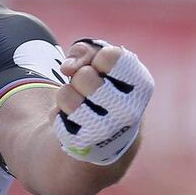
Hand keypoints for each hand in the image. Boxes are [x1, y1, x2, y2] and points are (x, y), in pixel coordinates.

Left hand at [51, 39, 153, 164]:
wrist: (106, 136)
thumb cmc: (104, 89)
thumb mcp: (100, 62)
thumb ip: (85, 50)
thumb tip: (67, 68)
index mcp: (140, 86)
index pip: (110, 56)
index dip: (98, 59)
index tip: (102, 70)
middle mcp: (128, 111)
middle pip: (84, 75)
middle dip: (80, 77)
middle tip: (89, 89)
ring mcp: (106, 130)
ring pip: (66, 94)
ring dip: (67, 94)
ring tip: (81, 104)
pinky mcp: (83, 143)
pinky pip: (54, 115)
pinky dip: (58, 113)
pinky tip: (74, 121)